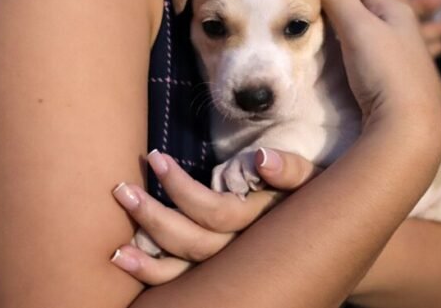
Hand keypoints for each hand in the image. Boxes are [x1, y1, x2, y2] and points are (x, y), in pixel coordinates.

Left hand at [111, 148, 322, 284]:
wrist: (326, 241)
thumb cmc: (313, 201)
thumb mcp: (310, 180)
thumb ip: (289, 168)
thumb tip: (261, 159)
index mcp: (258, 223)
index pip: (214, 211)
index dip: (181, 188)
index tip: (155, 158)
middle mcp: (240, 252)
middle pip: (191, 243)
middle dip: (153, 217)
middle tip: (121, 190)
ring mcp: (228, 270)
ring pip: (184, 272)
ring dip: (146, 259)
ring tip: (114, 248)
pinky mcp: (217, 277)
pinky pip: (182, 283)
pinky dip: (153, 275)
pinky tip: (126, 262)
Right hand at [307, 0, 440, 131]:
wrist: (409, 127)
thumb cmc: (386, 70)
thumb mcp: (359, 27)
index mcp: (394, 8)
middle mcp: (398, 25)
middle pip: (356, 2)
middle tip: (293, 2)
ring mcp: (394, 52)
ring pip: (358, 26)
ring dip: (335, 22)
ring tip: (305, 24)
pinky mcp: (387, 75)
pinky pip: (359, 49)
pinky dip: (341, 44)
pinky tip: (329, 51)